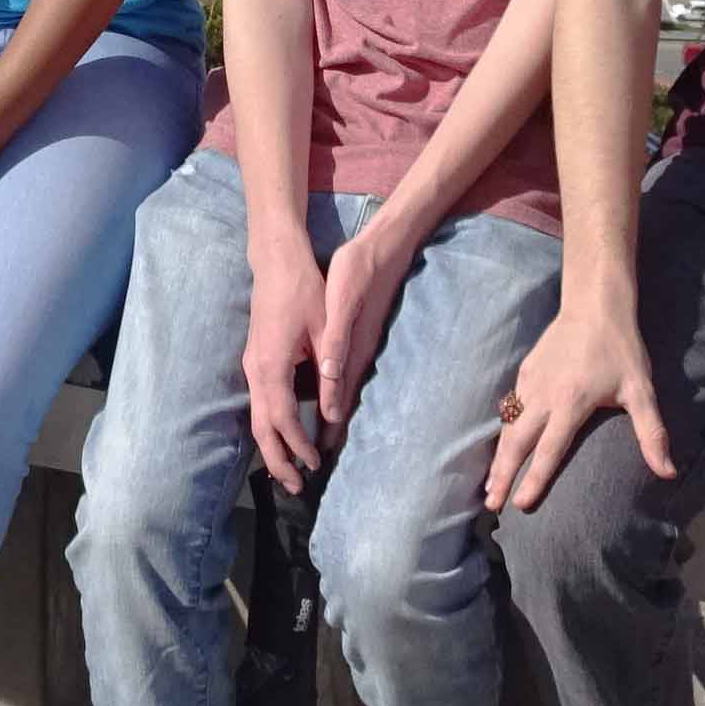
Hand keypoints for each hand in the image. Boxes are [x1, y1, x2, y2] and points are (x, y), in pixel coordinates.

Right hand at [240, 236, 328, 491]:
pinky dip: (271, 426)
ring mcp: (252, 365)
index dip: (298, 446)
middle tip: (296, 487)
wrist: (276, 261)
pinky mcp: (255, 360)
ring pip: (257, 417)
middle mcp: (256, 370)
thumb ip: (327, 370)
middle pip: (262, 426)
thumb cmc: (303, 290)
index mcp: (271, 365)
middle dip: (277, 459)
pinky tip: (285, 435)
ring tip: (290, 471)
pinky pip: (260, 403)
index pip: (282, 418)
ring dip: (273, 446)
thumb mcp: (323, 327)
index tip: (316, 464)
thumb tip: (332, 412)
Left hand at [315, 208, 427, 439]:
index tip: (318, 453)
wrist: (386, 249)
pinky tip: (337, 393)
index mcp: (351, 348)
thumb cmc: (359, 271)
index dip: (328, 426)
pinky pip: (349, 371)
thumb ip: (336, 340)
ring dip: (337, 411)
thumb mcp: (342, 302)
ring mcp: (363, 344)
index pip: (337, 396)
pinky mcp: (362, 334)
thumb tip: (329, 376)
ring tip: (328, 435)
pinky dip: (341, 389)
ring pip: (347, 387)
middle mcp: (359, 352)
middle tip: (322, 456)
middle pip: (343, 398)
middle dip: (333, 428)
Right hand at [484, 301, 673, 513]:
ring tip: (490, 484)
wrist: (594, 304)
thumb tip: (668, 473)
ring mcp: (531, 382)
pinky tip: (501, 445)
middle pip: (518, 442)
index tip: (522, 505)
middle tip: (492, 504)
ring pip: (508, 426)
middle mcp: (544, 396)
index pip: (549, 450)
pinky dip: (503, 430)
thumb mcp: (641, 390)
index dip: (535, 480)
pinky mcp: (525, 370)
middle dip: (503, 475)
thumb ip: (652, 433)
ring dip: (498, 457)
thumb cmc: (620, 349)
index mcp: (570, 403)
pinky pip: (510, 407)